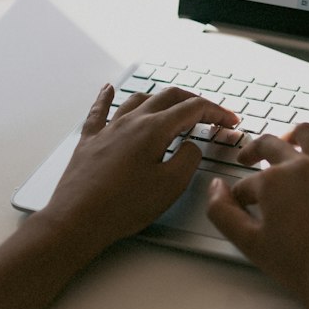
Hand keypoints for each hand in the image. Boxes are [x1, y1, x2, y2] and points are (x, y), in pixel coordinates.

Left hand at [38, 84, 238, 256]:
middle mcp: (130, 122)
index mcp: (153, 130)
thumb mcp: (170, 186)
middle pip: (168, 97)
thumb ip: (188, 159)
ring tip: (173, 105)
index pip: (193, 109)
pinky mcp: (89, 141)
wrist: (78, 219)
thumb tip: (190, 145)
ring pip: (137, 99)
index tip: (230, 121)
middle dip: (193, 101)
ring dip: (160, 98)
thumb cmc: (123, 207)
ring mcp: (107, 129)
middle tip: (210, 114)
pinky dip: (107, 96)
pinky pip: (99, 110)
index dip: (216, 113)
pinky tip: (108, 89)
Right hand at [206, 118, 308, 308]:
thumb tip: (215, 188)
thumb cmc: (300, 267)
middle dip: (255, 151)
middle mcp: (301, 167)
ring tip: (285, 138)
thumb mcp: (249, 243)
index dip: (239, 196)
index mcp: (272, 181)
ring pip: (308, 135)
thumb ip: (223, 213)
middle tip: (248, 158)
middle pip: (271, 146)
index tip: (240, 208)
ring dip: (291, 133)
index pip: (247, 183)